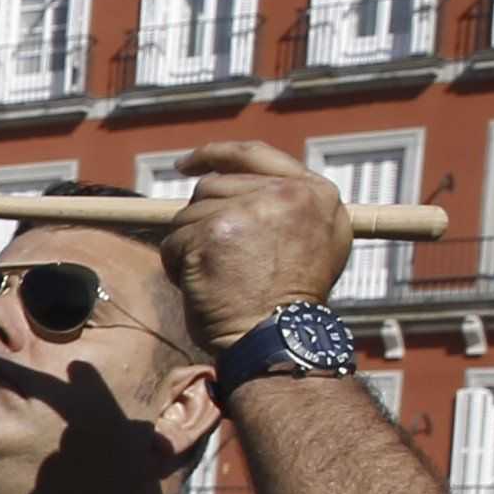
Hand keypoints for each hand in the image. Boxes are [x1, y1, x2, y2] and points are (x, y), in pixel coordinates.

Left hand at [161, 139, 354, 353]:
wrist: (279, 338)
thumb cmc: (291, 303)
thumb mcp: (319, 243)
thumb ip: (291, 207)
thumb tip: (247, 189)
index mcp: (315, 192)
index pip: (254, 156)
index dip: (215, 155)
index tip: (186, 165)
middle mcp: (286, 193)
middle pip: (213, 187)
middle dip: (203, 222)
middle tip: (218, 259)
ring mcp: (249, 209)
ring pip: (189, 214)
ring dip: (191, 247)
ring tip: (218, 278)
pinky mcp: (214, 231)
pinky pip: (174, 242)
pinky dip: (178, 267)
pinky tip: (203, 286)